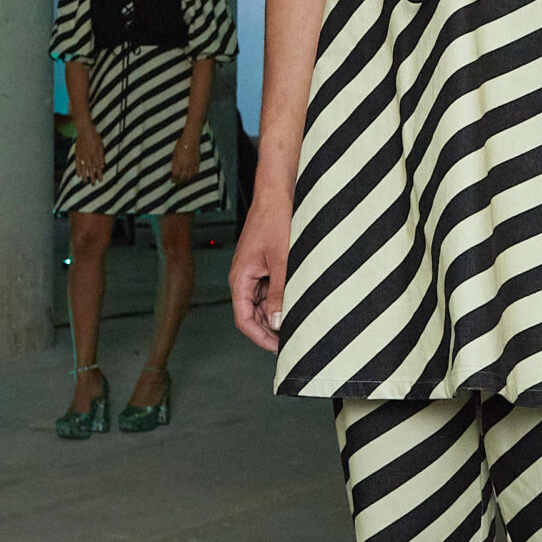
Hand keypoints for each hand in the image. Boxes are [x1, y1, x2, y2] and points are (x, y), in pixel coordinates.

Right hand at [74, 123, 104, 183]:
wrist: (84, 130)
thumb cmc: (94, 136)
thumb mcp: (101, 146)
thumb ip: (101, 156)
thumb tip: (102, 166)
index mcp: (95, 155)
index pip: (98, 167)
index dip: (99, 174)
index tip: (100, 180)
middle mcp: (88, 157)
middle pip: (90, 169)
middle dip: (92, 177)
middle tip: (93, 184)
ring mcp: (82, 156)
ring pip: (83, 168)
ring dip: (84, 175)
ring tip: (85, 181)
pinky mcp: (77, 154)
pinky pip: (77, 163)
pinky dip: (78, 169)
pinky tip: (78, 174)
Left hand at [170, 132, 202, 186]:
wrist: (191, 139)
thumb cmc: (181, 144)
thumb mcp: (174, 153)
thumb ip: (174, 163)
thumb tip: (174, 170)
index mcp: (179, 163)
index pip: (176, 175)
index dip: (174, 179)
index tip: (172, 180)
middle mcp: (186, 165)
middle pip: (182, 178)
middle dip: (179, 181)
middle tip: (176, 182)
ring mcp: (192, 164)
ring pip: (189, 177)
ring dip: (185, 180)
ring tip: (182, 180)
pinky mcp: (197, 162)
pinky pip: (195, 172)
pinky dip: (192, 176)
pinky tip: (190, 176)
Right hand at [230, 193, 291, 353]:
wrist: (279, 192)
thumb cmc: (276, 220)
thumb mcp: (282, 261)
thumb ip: (280, 293)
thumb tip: (278, 323)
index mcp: (241, 278)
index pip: (244, 319)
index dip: (260, 338)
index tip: (280, 349)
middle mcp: (244, 277)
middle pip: (253, 314)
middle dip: (271, 329)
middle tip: (295, 340)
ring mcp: (255, 270)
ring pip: (264, 302)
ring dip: (278, 314)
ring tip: (300, 324)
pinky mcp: (266, 263)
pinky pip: (271, 288)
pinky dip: (283, 298)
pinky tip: (299, 303)